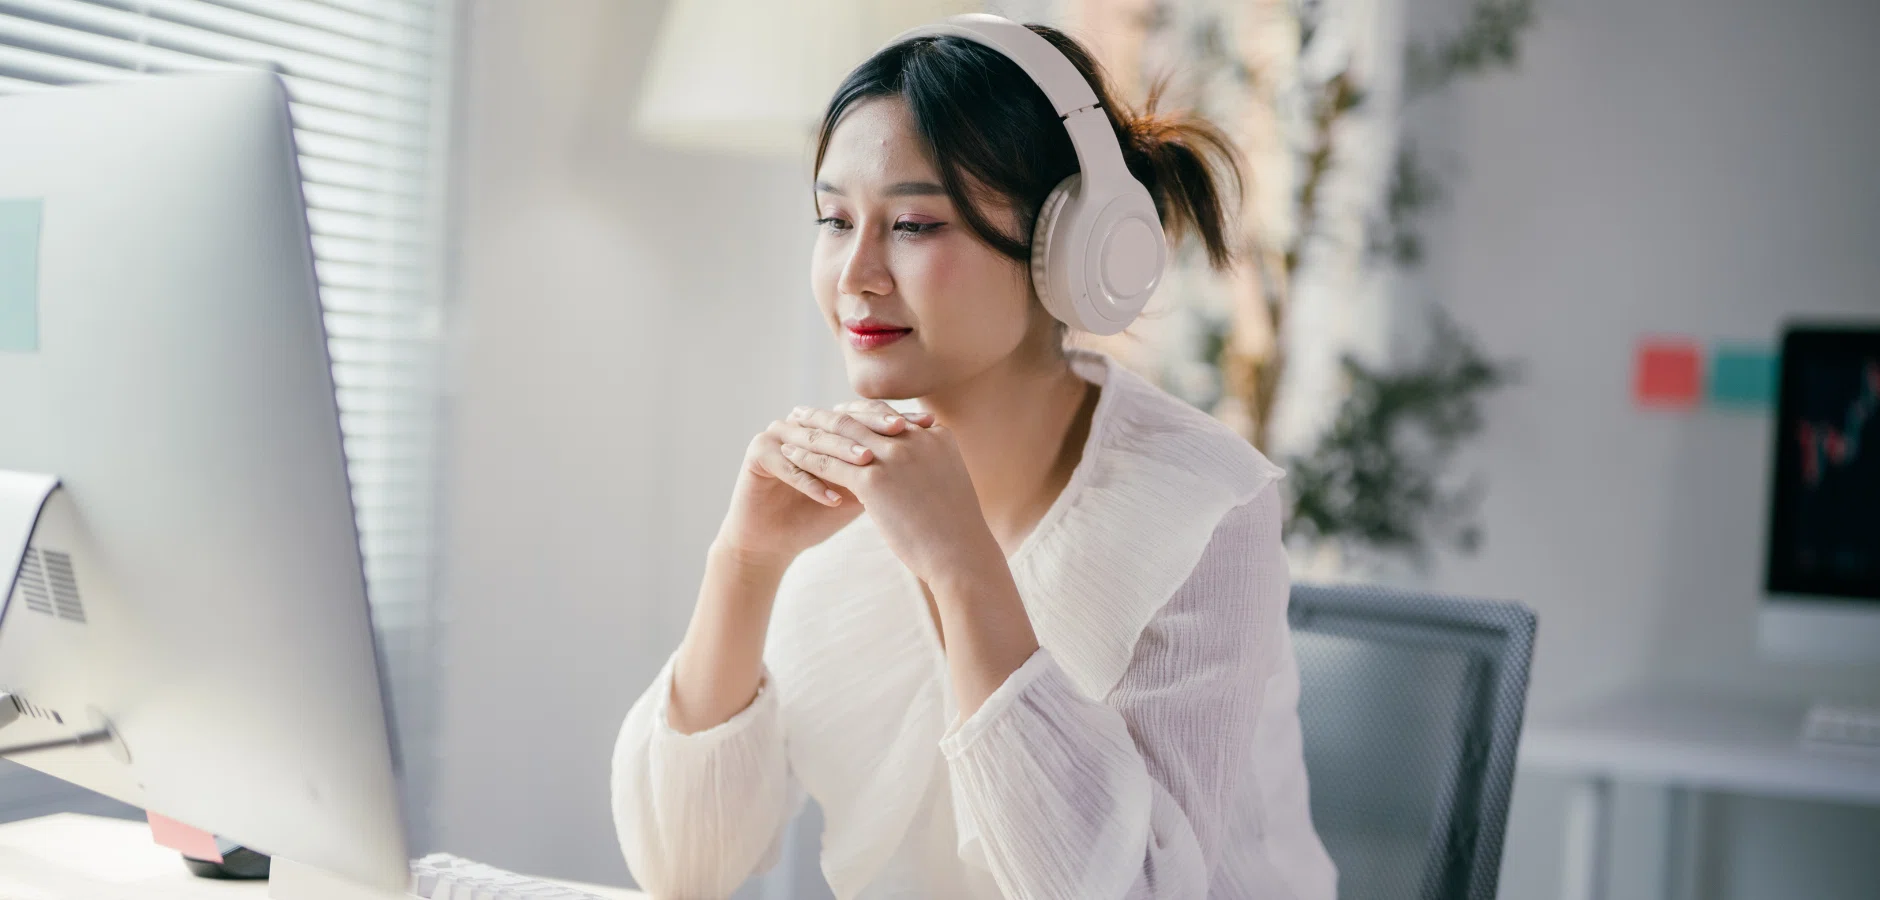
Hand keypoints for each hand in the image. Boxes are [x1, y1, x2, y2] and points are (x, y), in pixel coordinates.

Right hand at [714, 400, 935, 567]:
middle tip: (900, 433)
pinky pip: (787, 465)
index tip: (928, 426)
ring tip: (868, 466)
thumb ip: (887, 469)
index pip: (866, 414)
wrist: (774, 541)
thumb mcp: (862, 490)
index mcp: (828, 424)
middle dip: (871, 428)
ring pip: (815, 439)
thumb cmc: (821, 515)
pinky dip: (810, 483)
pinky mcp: (757, 453)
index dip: (895, 419)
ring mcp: (777, 433)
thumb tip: (937, 451)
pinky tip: (833, 499)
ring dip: (842, 453)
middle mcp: (803, 422)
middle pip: (842, 419)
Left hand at [779, 403, 999, 584]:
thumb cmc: (957, 532)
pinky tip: (790, 456)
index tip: (836, 413)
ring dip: (811, 431)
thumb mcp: (947, 484)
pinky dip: (807, 458)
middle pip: (860, 417)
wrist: (961, 556)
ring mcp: (894, 456)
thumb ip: (928, 466)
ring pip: (840, 435)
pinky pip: (830, 463)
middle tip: (805, 412)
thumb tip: (912, 471)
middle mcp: (915, 438)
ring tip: (790, 428)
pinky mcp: (873, 480)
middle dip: (829, 413)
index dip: (856, 413)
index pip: (886, 415)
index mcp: (935, 435)